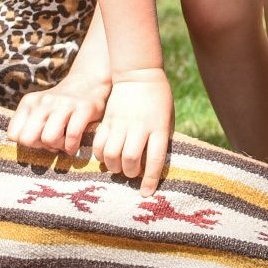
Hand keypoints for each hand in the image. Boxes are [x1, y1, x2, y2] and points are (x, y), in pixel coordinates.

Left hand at [7, 73, 109, 155]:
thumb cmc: (62, 105)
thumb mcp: (39, 109)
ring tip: (64, 142)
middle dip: (41, 146)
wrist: (89, 82)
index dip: (27, 142)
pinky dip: (72, 146)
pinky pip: (72, 135)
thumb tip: (29, 147)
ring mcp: (64, 103)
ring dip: (58, 146)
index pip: (13, 134)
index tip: (40, 138)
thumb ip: (28, 125)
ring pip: (49, 138)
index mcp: (29, 102)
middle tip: (53, 142)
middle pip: (28, 139)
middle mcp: (44, 101)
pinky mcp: (84, 108)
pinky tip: (74, 145)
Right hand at [92, 70, 172, 194]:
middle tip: (131, 174)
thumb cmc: (159, 99)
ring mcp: (122, 123)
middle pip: (131, 159)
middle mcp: (140, 128)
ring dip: (114, 167)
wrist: (139, 73)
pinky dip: (102, 155)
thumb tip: (154, 164)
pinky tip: (106, 156)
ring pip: (113, 154)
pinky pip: (100, 144)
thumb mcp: (167, 119)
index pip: (155, 159)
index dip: (150, 179)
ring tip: (118, 167)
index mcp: (159, 128)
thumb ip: (161, 139)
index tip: (147, 193)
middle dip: (130, 174)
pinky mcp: (108, 120)